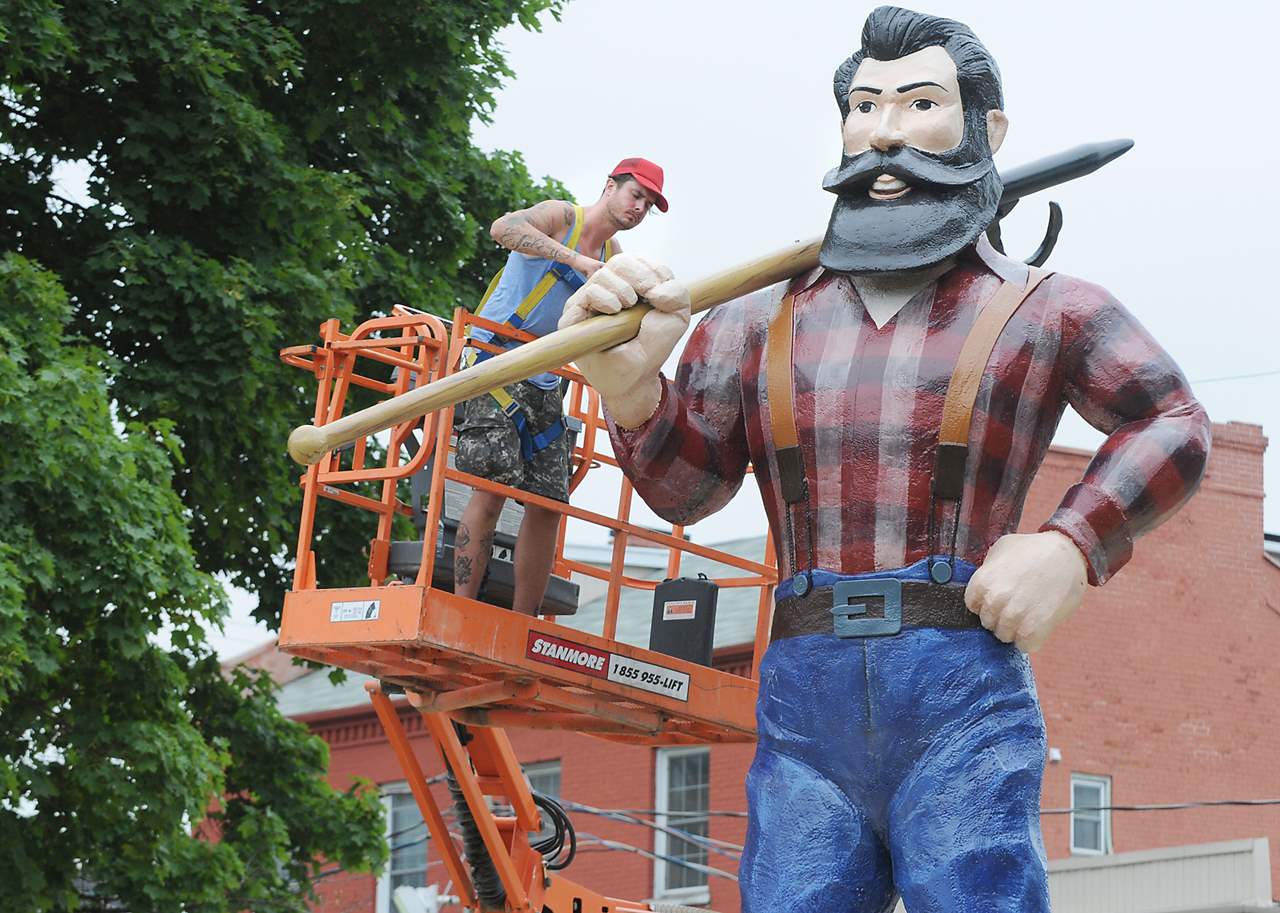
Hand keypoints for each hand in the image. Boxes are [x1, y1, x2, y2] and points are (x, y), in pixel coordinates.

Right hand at [559, 253, 690, 427]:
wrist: (636, 375)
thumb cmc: (651, 347)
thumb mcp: (676, 317)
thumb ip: (677, 293)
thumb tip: (658, 288)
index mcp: (632, 284)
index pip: (637, 260)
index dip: (651, 269)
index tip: (659, 292)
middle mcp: (609, 289)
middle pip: (620, 262)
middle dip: (639, 276)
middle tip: (647, 296)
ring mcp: (590, 300)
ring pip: (603, 275)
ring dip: (622, 289)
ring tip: (627, 308)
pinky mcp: (574, 315)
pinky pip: (588, 293)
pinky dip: (604, 298)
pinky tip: (613, 310)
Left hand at [964, 530, 1087, 652]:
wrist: (1069, 553)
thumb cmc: (1035, 548)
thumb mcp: (1003, 547)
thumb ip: (987, 568)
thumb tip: (984, 583)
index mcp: (982, 582)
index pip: (973, 606)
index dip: (986, 603)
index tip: (999, 598)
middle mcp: (995, 600)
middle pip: (988, 623)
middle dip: (1000, 617)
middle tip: (1017, 605)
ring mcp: (1014, 616)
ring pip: (1004, 636)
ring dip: (1015, 629)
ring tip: (1029, 613)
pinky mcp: (1035, 628)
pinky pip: (1025, 646)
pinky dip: (1031, 640)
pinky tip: (1038, 624)